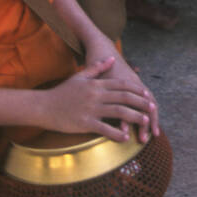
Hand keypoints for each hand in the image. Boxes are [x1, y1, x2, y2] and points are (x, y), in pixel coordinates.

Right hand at [40, 56, 159, 142]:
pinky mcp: (85, 123)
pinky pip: (104, 129)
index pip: (122, 84)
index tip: (147, 95)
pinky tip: (126, 138)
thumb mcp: (80, 76)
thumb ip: (97, 68)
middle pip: (124, 97)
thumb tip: (111, 58)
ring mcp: (91, 109)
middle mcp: (96, 95)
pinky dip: (117, 134)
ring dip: (134, 117)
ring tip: (145, 122)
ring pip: (118, 112)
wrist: (44, 106)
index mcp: (96, 84)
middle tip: (152, 108)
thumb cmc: (62, 92)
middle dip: (141, 103)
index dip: (137, 90)